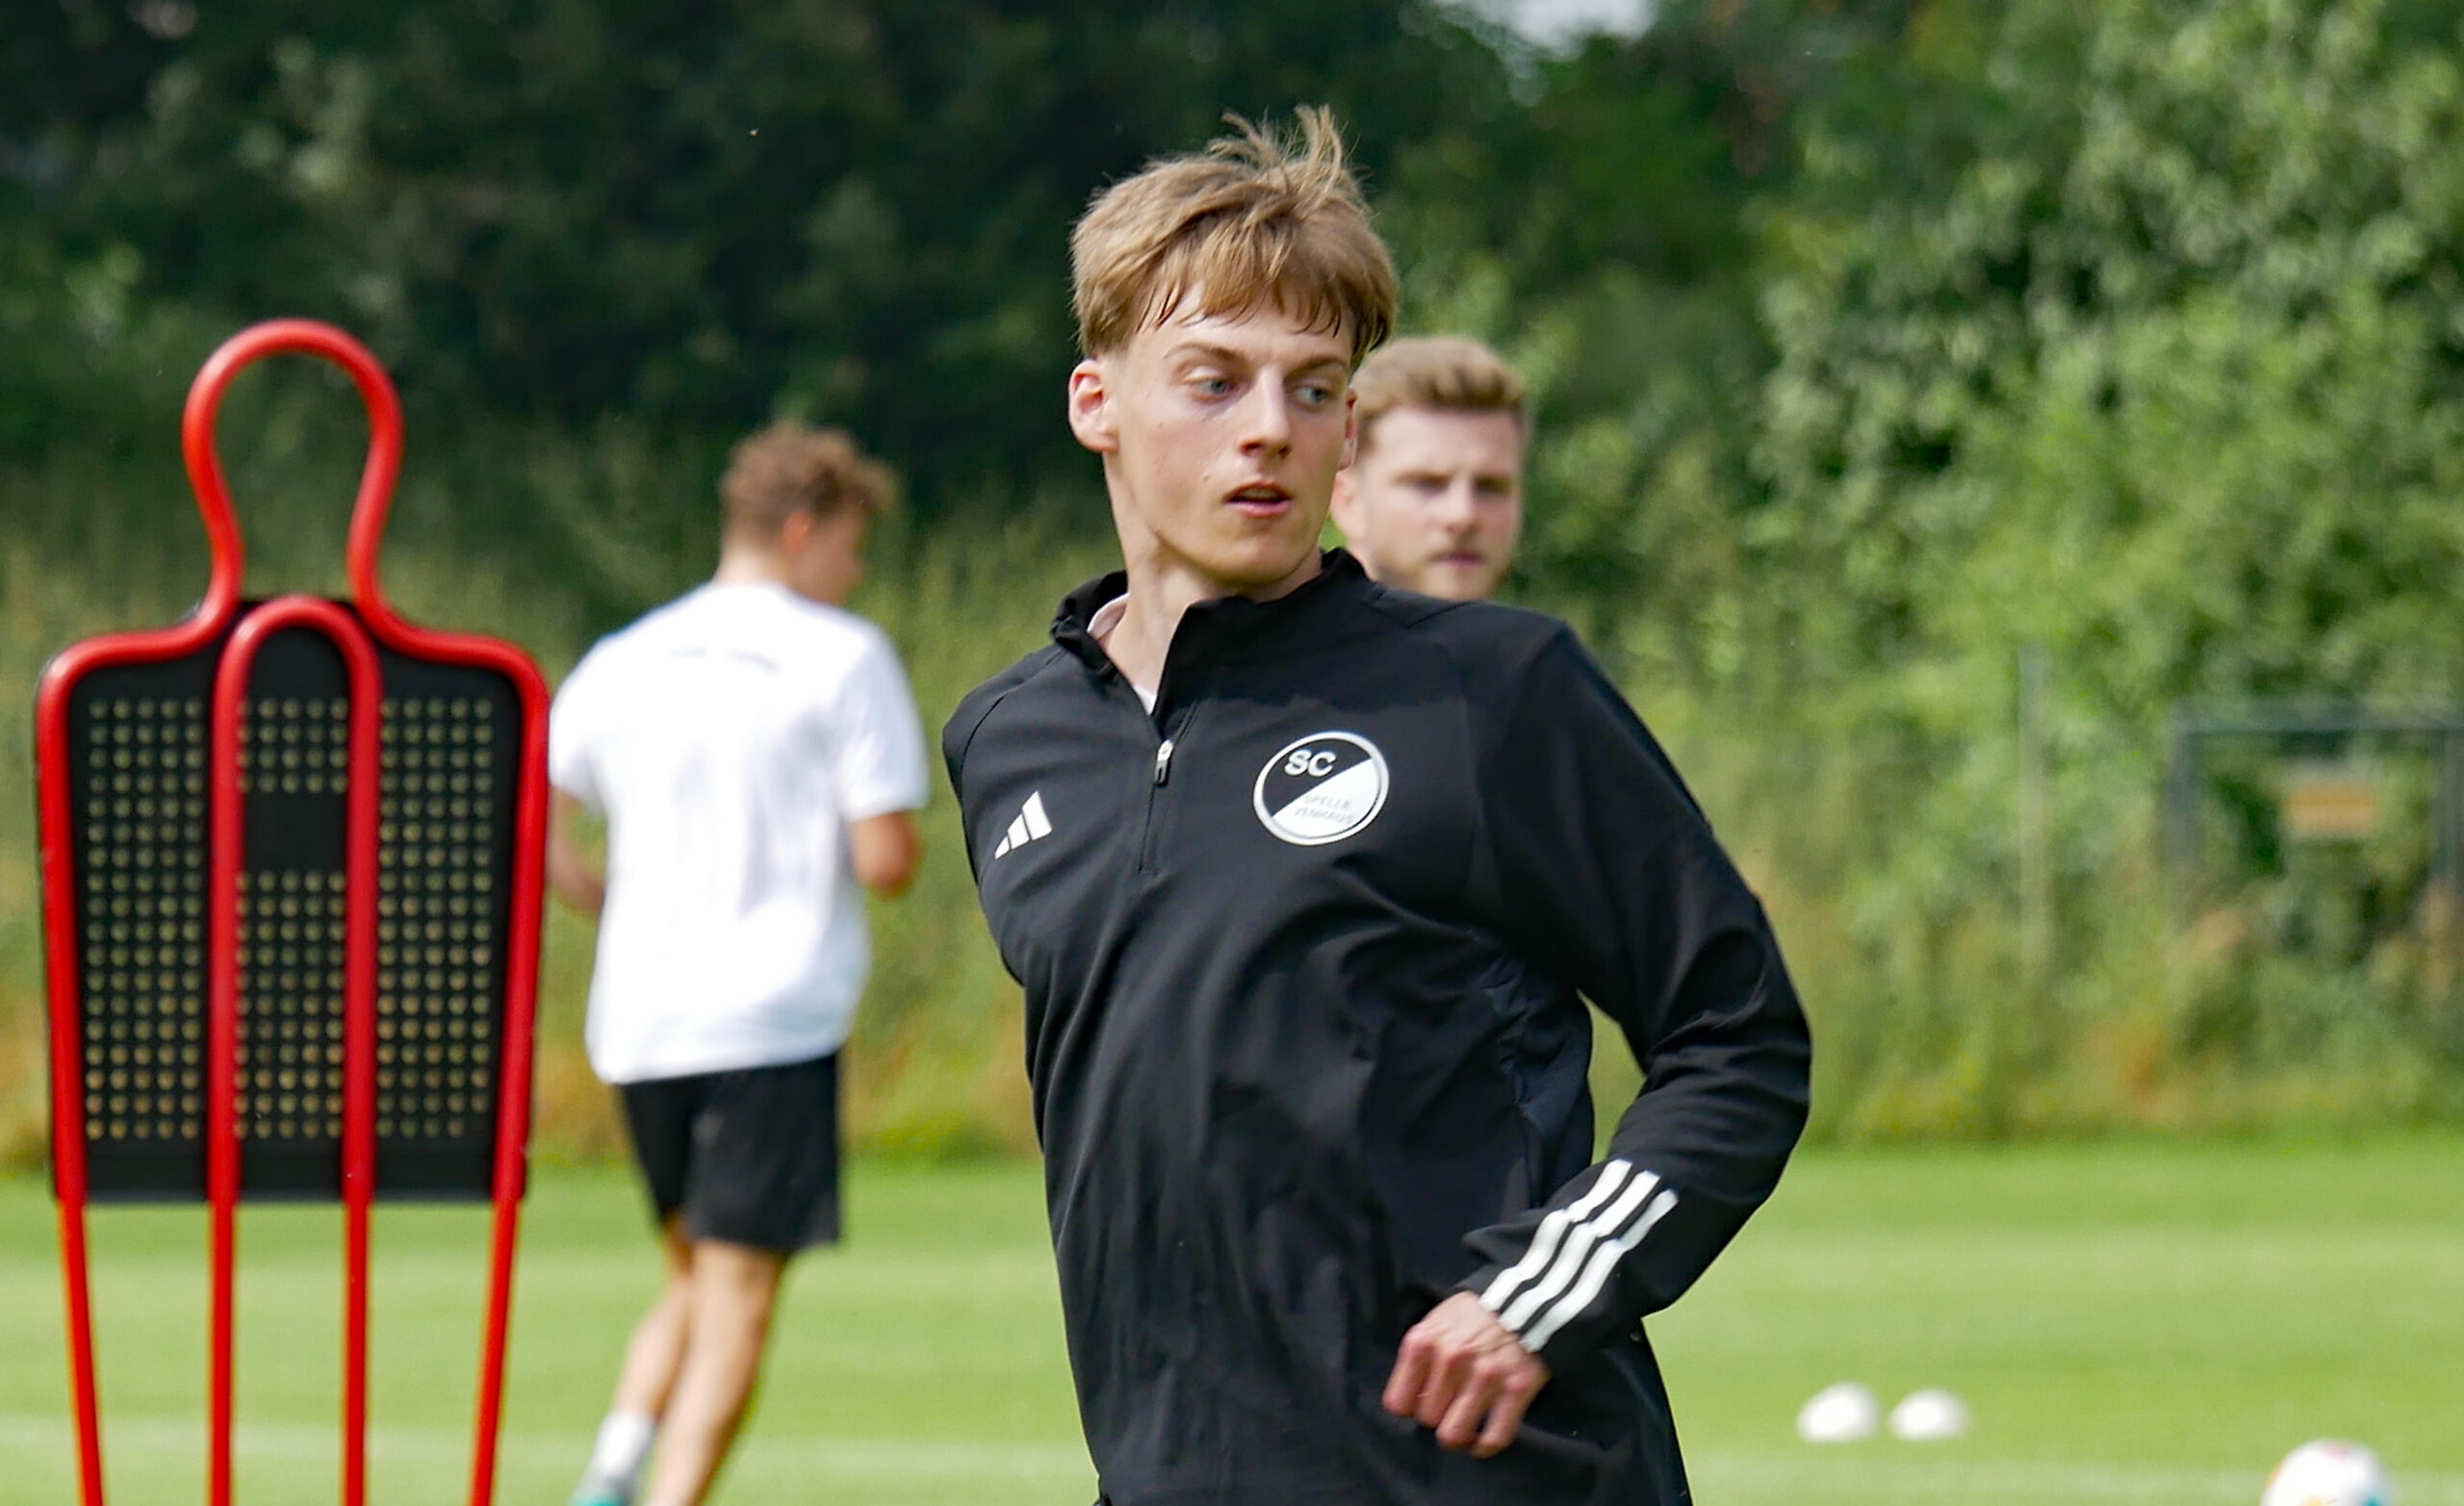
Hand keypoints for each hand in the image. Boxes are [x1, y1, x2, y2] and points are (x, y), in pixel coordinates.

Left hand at [1382, 1291, 1550, 1456]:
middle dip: (1437, 1418)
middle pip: (1427, 1420)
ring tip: (1464, 1428)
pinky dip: (1485, 1447)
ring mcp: (1485, 1377)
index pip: (1398, 1403)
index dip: (1411, 1408)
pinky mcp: (1516, 1390)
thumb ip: (1419, 1355)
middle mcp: (1450, 1360)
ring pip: (1454, 1435)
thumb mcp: (1435, 1321)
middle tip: (1449, 1408)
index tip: (1423, 1403)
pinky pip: (1494, 1438)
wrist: (1524, 1302)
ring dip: (1458, 1436)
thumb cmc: (1473, 1316)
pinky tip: (1482, 1441)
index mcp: (1423, 1342)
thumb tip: (1411, 1397)